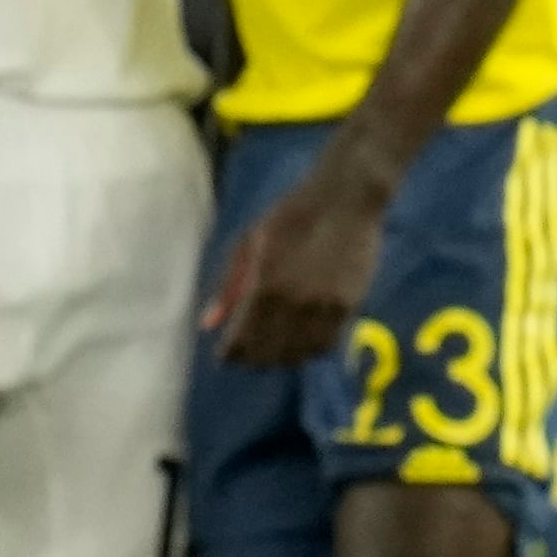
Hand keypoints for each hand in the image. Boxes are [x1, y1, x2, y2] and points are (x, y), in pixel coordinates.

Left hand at [206, 170, 386, 365]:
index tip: (226, 354)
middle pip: (269, 354)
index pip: (241, 341)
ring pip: (299, 355)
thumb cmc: (291, 214)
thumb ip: (228, 285)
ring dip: (282, 358)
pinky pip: (326, 344)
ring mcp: (325, 308)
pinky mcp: (349, 307)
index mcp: (265, 286)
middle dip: (253, 359)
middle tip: (247, 352)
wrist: (346, 198)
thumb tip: (208, 324)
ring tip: (274, 348)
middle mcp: (295, 305)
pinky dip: (310, 350)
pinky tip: (302, 340)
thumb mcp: (249, 241)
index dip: (230, 354)